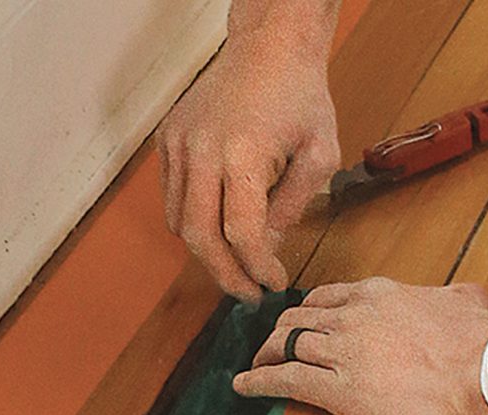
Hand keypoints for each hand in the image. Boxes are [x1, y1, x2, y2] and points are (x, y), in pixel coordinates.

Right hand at [156, 29, 339, 303]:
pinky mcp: (167, 141)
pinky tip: (219, 227)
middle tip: (248, 294)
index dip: (257, 268)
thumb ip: (292, 207)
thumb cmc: (300, 97)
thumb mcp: (320, 154)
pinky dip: (192, 224)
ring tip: (237, 262)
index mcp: (243, 152)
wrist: (268, 48)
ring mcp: (178, 145)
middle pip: (201, 238)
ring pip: (180, 225)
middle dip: (226, 276)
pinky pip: (171, 200)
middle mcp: (200, 150)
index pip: (242, 233)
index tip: (272, 283)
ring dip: (208, 252)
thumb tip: (266, 248)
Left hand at [233, 278, 487, 414]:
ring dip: (266, 354)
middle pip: (297, 317)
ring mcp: (340, 351)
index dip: (308, 312)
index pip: (325, 297)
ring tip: (257, 364)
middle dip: (280, 331)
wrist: (487, 378)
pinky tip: (244, 386)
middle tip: (274, 346)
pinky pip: (284, 380)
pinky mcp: (336, 390)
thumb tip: (459, 297)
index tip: (303, 323)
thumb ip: (451, 295)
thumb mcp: (468, 300)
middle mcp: (350, 316)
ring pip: (284, 344)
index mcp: (378, 294)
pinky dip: (259, 381)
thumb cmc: (484, 342)